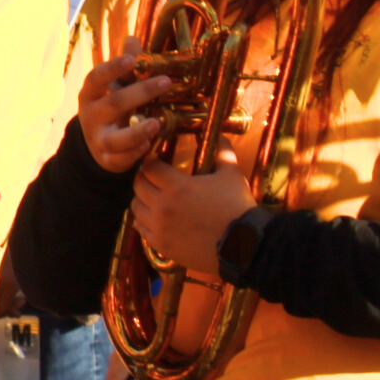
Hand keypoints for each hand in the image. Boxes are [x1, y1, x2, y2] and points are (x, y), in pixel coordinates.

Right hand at [77, 39, 174, 172]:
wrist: (97, 144)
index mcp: (91, 95)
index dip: (112, 69)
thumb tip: (132, 39)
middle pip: (113, 105)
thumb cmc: (111, 108)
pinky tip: (148, 145)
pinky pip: (120, 159)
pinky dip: (134, 153)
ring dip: (136, 132)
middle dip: (140, 93)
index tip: (131, 60)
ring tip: (156, 123)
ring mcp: (98, 139)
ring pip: (114, 139)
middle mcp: (91, 117)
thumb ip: (125, 66)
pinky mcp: (108, 160)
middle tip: (166, 81)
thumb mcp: (114, 86)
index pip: (96, 79)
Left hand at [130, 140, 254, 277]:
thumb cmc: (237, 207)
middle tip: (152, 177)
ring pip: (136, 208)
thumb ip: (222, 153)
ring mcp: (159, 227)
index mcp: (177, 186)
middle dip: (144, 178)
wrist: (244, 245)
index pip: (149, 168)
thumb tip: (219, 134)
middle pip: (138, 186)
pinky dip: (143, 221)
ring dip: (142, 199)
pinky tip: (153, 218)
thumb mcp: (232, 175)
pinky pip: (140, 229)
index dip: (152, 162)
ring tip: (153, 197)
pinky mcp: (160, 245)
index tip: (156, 160)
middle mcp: (162, 206)